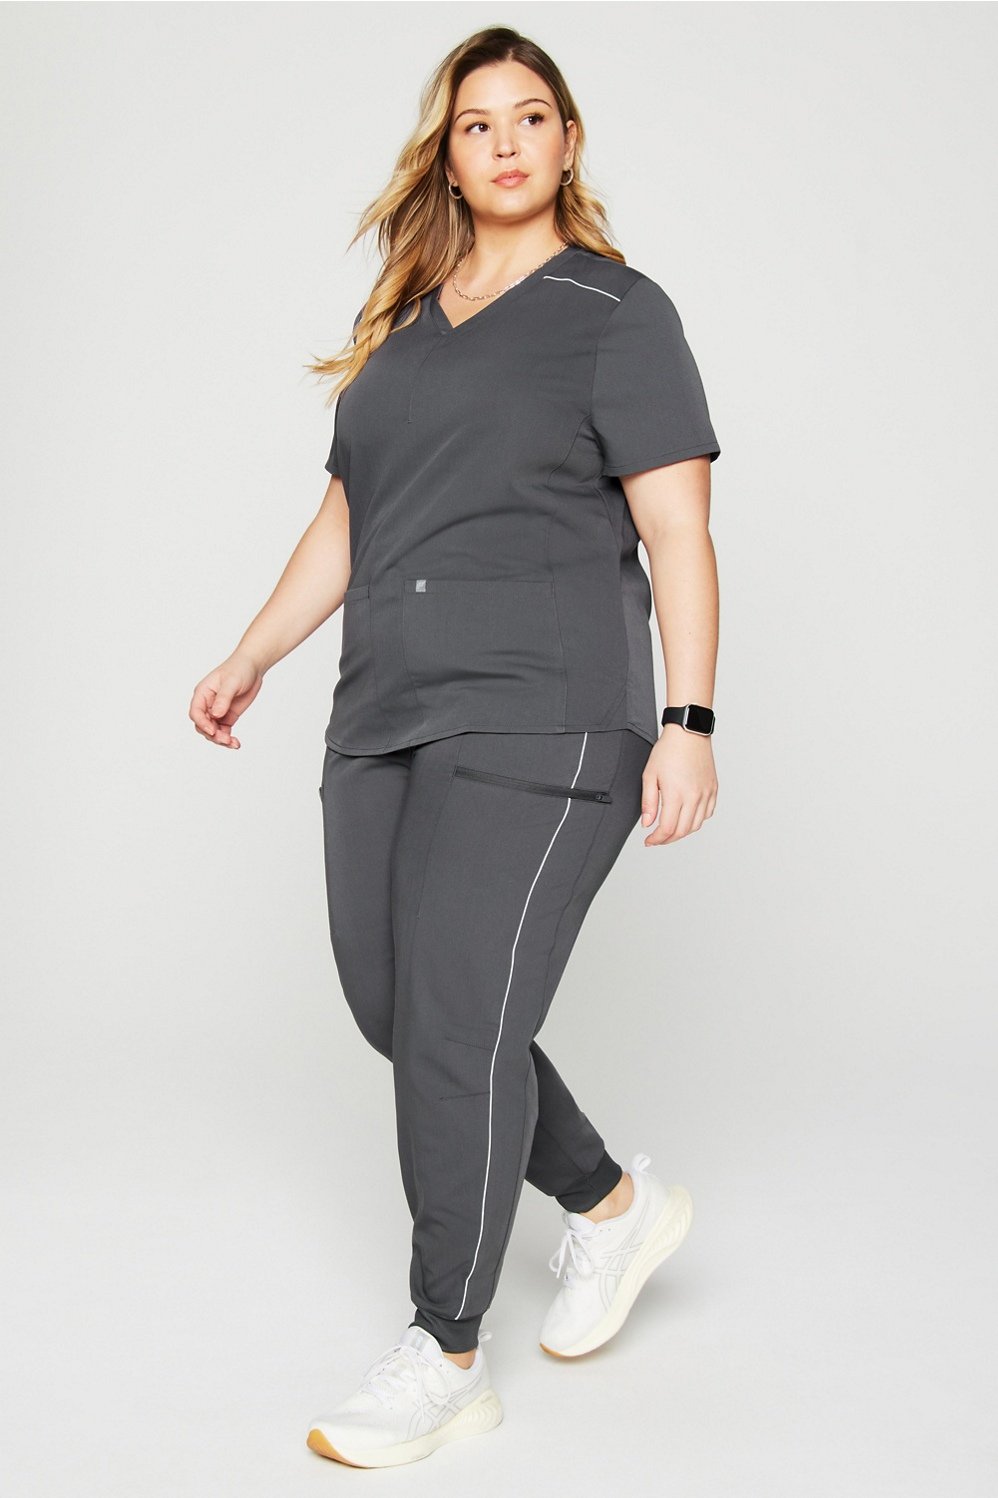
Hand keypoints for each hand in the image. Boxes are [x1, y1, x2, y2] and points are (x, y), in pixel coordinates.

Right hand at [188, 650, 263, 748]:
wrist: (253, 667)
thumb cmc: (239, 669)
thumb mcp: (231, 682)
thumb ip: (223, 698)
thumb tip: (216, 714)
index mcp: (203, 693)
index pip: (196, 712)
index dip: (202, 723)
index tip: (213, 731)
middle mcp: (207, 704)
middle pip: (202, 725)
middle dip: (212, 734)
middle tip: (226, 740)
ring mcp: (217, 711)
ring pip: (212, 731)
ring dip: (220, 740)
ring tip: (233, 744)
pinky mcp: (227, 716)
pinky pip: (223, 731)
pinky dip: (228, 739)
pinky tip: (235, 743)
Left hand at [639, 729, 717, 845]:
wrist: (689, 733)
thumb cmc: (668, 750)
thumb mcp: (650, 775)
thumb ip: (649, 802)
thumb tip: (647, 824)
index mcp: (677, 794)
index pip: (668, 828)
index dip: (657, 839)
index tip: (649, 841)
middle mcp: (694, 796)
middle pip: (683, 831)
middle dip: (668, 839)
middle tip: (657, 839)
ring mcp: (706, 793)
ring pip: (696, 825)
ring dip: (682, 832)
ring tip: (670, 830)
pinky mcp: (713, 789)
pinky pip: (707, 813)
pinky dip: (697, 821)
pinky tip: (686, 817)